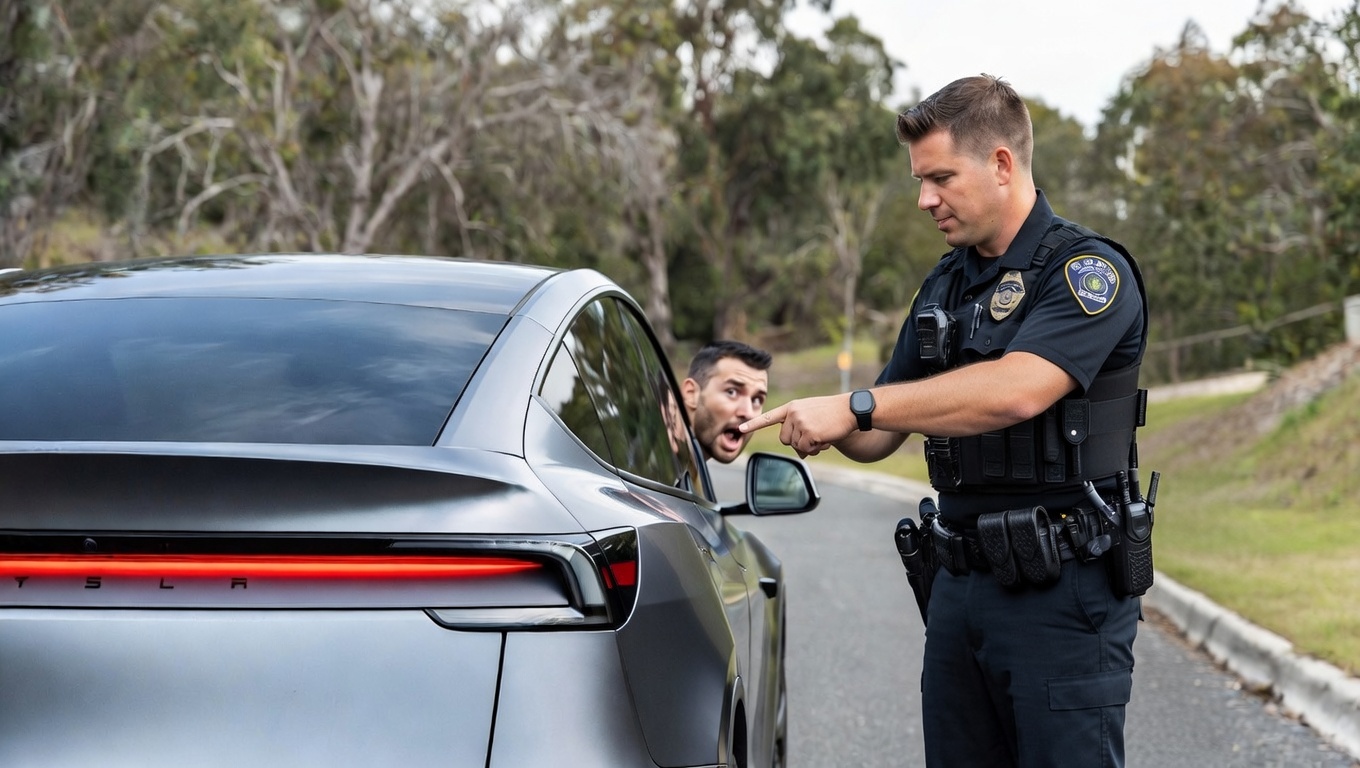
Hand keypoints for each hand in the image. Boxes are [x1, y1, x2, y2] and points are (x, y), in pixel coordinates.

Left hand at [739, 394, 855, 457]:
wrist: (851, 409)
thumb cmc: (833, 414)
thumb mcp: (812, 417)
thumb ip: (801, 431)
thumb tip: (800, 454)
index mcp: (792, 407)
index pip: (769, 417)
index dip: (754, 424)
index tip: (740, 428)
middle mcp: (793, 414)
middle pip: (785, 439)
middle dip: (798, 442)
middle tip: (815, 436)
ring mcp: (800, 423)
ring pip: (795, 446)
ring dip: (809, 446)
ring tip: (822, 434)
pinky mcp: (809, 433)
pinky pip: (806, 450)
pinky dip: (815, 449)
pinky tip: (825, 438)